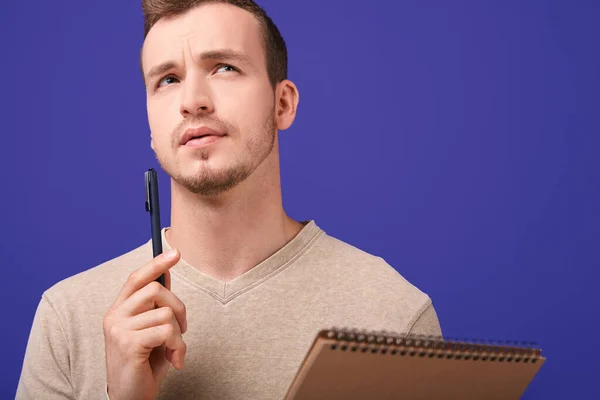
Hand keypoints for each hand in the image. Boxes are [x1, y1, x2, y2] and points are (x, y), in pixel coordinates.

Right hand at [103, 249, 186, 399]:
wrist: (130, 398)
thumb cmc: (144, 365)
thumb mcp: (151, 331)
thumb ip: (156, 306)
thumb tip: (166, 275)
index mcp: (118, 310)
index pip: (136, 278)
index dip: (157, 263)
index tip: (176, 253)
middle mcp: (114, 316)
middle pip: (157, 290)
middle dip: (179, 309)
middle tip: (181, 332)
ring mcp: (119, 329)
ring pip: (167, 313)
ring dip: (180, 335)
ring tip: (174, 352)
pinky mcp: (128, 344)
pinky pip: (167, 332)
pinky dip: (179, 347)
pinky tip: (175, 361)